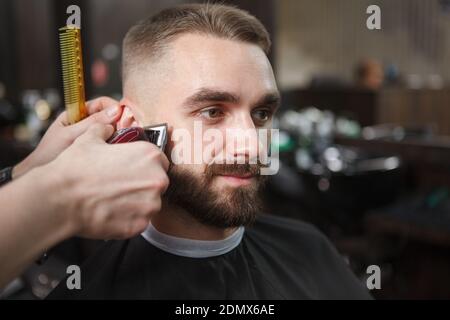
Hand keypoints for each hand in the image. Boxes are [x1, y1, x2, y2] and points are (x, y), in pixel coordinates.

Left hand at [13, 97, 121, 178]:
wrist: (44, 180)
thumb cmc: (49, 155)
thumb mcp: (71, 136)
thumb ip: (92, 123)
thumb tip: (116, 110)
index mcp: (76, 114)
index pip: (101, 103)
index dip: (114, 107)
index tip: (125, 116)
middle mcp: (86, 124)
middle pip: (109, 117)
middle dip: (120, 122)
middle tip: (128, 131)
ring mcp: (92, 138)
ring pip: (112, 131)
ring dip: (119, 135)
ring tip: (124, 142)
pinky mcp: (97, 151)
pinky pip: (110, 144)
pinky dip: (116, 146)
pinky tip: (117, 151)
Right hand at [43, 123, 169, 239]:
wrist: (60, 198)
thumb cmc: (75, 168)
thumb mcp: (89, 138)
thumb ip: (104, 130)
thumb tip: (107, 128)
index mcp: (150, 155)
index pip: (159, 161)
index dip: (144, 165)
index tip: (133, 170)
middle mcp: (157, 179)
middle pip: (157, 182)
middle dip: (142, 184)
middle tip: (120, 186)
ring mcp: (150, 204)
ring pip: (150, 203)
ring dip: (137, 202)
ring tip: (113, 200)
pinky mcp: (141, 225)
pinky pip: (140, 221)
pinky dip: (128, 219)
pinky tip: (111, 213)